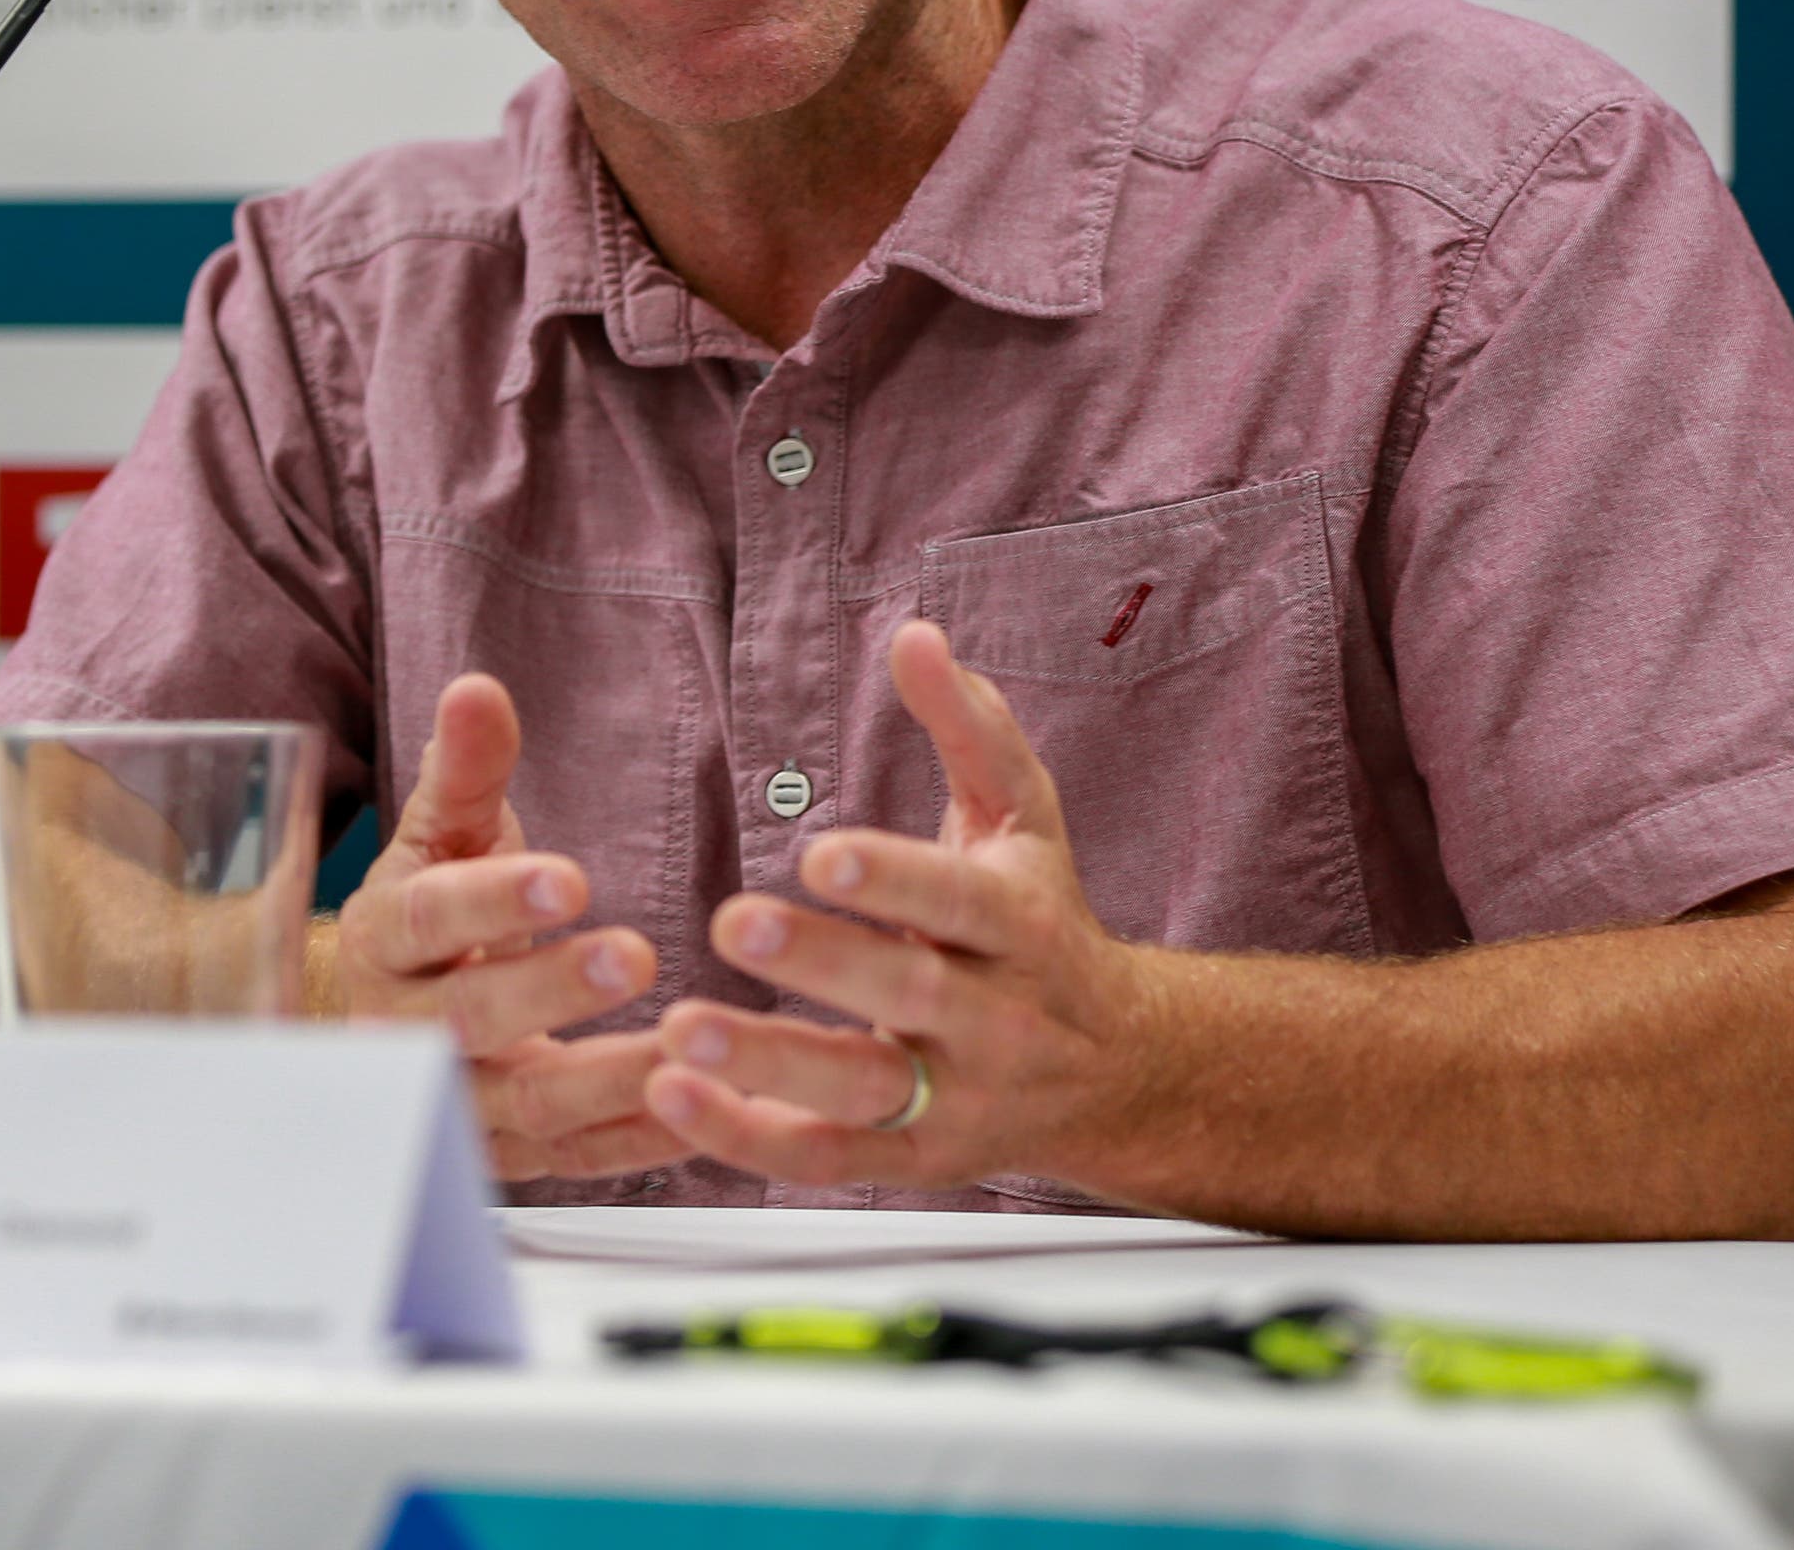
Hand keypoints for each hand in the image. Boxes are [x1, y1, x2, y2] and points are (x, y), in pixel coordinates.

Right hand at [326, 672, 672, 1182]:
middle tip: (635, 956)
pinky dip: (640, 1144)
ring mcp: (456, 1103)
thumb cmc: (436, 911)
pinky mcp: (508, 1159)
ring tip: (686, 1047)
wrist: (396, 1021)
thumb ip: (468, 769)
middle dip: (548, 990)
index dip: (495, 900)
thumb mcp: (446, 837)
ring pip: (527, 1104)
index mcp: (384, 937)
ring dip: (608, 1079)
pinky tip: (703, 1109)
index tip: (570, 877)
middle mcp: (404, 1031)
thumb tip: (477, 688)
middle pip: (467, 1021)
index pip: (427, 918)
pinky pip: (576, 1161)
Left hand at [647, 620, 1156, 1191]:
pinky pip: (828, 1160)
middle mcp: (996, 1019)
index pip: (961, 903)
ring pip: (864, 1090)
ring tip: (680, 1031)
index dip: (894, 879)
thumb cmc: (1046, 925)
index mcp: (1021, 927)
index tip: (818, 853)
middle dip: (820, 962)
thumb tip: (916, 635)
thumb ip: (971, 729)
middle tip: (729, 921)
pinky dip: (751, 1140)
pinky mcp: (915, 1160)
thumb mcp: (1025, 822)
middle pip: (909, 993)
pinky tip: (673, 1099)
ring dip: (771, 1062)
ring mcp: (956, 1099)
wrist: (1121, 1074)